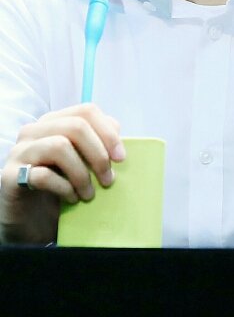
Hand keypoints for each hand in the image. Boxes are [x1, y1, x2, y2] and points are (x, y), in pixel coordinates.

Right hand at [0, 103, 124, 244]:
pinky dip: (63, 188)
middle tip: (108, 180)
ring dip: (81, 173)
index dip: (108, 132)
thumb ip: (94, 146)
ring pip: (59, 146)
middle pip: (76, 126)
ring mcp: (20, 152)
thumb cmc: (56, 189)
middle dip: (99, 154)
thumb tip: (117, 137)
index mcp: (53, 122)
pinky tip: (71, 199)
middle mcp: (34, 131)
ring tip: (89, 195)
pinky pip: (42, 175)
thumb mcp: (79, 164)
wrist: (26, 223)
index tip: (121, 158)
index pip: (86, 111)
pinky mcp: (9, 176)